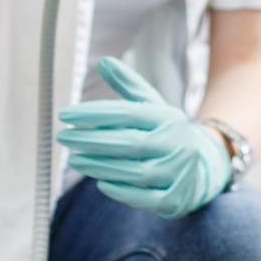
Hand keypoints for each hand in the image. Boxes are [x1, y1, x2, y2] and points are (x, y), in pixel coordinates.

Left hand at [55, 57, 230, 217]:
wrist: (196, 171)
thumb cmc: (162, 134)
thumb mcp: (151, 107)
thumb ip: (127, 84)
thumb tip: (103, 61)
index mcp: (169, 118)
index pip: (127, 113)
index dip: (93, 113)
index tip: (65, 114)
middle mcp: (176, 144)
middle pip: (128, 143)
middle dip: (91, 140)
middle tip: (63, 137)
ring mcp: (177, 173)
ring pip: (134, 172)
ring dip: (98, 166)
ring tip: (74, 159)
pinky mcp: (173, 200)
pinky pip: (143, 198)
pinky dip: (120, 192)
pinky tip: (99, 182)